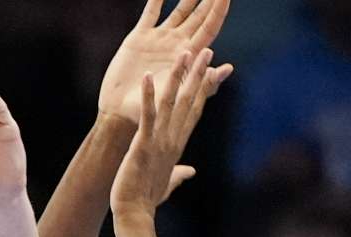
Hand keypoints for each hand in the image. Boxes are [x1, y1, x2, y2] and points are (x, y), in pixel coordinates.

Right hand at [99, 0, 230, 124]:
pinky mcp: (139, 38)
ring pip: (178, 11)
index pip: (209, 27)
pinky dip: (156, 0)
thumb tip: (228, 69)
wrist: (122, 112)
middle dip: (209, 0)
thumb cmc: (154, 112)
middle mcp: (177, 45)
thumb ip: (204, 82)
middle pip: (198, 16)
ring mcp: (159, 40)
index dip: (219, 11)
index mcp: (189, 57)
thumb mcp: (181, 97)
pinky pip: (150, 13)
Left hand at [109, 49, 230, 217]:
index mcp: (177, 145)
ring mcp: (160, 141)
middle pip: (189, 102)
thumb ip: (179, 175)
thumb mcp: (167, 183)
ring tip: (184, 53)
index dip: (203, 90)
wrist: (135, 214)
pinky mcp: (143, 145)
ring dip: (178, 77)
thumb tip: (190, 172)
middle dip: (198, 76)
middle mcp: (173, 140)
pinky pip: (147, 116)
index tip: (212, 72)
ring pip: (172, 103)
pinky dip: (149, 96)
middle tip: (207, 51)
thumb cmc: (148, 200)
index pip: (194, 112)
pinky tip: (149, 77)